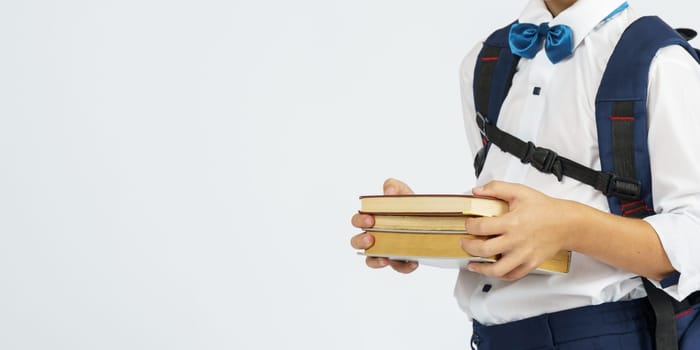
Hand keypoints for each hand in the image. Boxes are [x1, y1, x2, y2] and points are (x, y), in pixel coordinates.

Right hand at [350, 178, 418, 273]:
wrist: (432, 220)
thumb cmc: (410, 206)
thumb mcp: (404, 193)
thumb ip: (395, 187)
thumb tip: (388, 192)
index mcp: (371, 219)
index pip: (357, 221)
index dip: (360, 221)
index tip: (370, 219)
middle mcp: (374, 237)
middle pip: (357, 242)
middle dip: (361, 241)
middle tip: (371, 238)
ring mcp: (385, 250)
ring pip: (371, 260)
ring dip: (375, 261)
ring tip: (385, 258)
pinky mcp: (400, 261)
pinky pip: (398, 268)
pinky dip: (404, 267)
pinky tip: (413, 262)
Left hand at [460, 181, 574, 279]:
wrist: (567, 223)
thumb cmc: (545, 208)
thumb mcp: (520, 192)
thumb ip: (496, 188)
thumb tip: (477, 191)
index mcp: (512, 222)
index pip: (482, 227)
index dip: (469, 226)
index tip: (467, 224)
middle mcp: (516, 241)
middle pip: (484, 250)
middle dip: (469, 247)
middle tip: (464, 243)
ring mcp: (523, 255)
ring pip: (497, 270)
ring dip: (480, 268)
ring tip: (472, 264)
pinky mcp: (530, 264)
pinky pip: (512, 275)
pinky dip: (499, 275)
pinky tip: (492, 270)